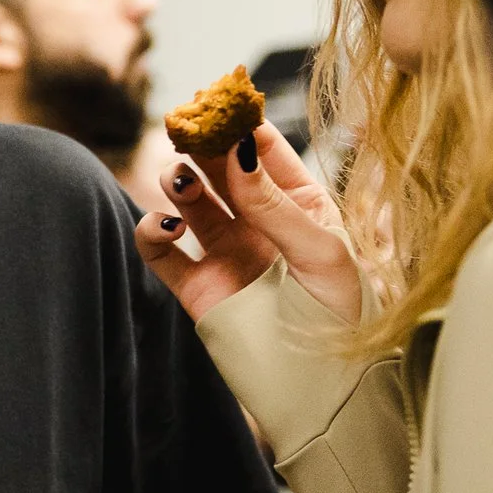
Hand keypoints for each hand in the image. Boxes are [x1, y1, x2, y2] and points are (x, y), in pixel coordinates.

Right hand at [134, 120, 356, 324]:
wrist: (319, 390)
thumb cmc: (340, 318)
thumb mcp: (321, 252)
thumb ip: (273, 202)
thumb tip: (237, 149)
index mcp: (303, 208)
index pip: (267, 153)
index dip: (242, 125)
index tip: (220, 102)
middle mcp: (261, 225)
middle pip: (221, 170)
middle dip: (202, 145)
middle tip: (184, 125)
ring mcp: (226, 254)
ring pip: (189, 202)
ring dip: (178, 182)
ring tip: (178, 178)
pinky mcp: (197, 287)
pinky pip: (161, 251)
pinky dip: (152, 231)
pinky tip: (164, 225)